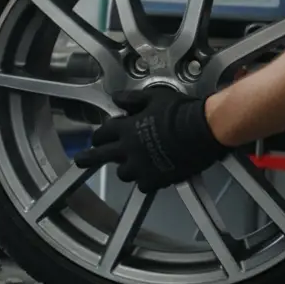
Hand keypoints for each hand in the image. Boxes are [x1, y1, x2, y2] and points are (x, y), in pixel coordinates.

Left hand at [72, 88, 230, 191]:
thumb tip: (116, 98)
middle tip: (80, 160)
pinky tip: (151, 176)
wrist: (204, 129)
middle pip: (100, 155)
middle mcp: (128, 148)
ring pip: (122, 173)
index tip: (99, 138)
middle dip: (87, 158)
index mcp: (126, 128)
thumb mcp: (153, 97)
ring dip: (125, 168)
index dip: (99, 135)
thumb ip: (131, 99)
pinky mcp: (157, 179)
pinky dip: (146, 181)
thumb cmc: (181, 111)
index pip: (102, 134)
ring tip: (132, 165)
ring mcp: (141, 166)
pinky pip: (144, 185)